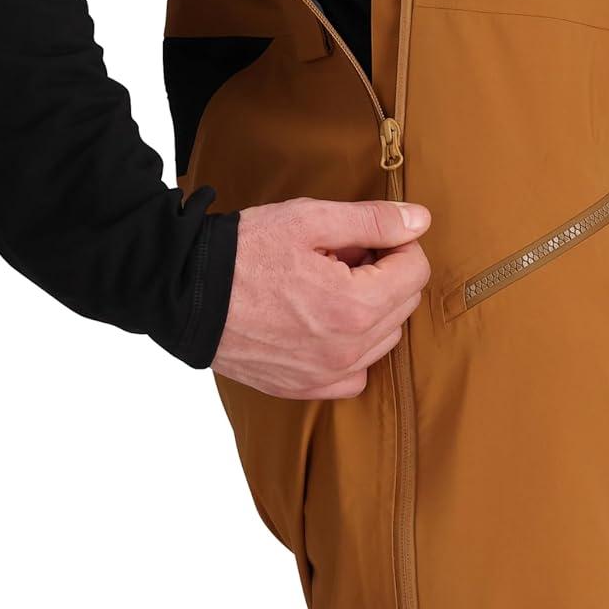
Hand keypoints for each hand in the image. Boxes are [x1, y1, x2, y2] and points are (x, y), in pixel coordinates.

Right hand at [210, 196, 431, 398]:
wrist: (188, 293)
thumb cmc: (245, 252)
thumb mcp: (309, 219)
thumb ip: (372, 220)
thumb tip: (420, 221)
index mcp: (354, 305)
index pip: (415, 270)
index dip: (397, 243)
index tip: (366, 235)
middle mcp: (348, 350)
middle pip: (403, 304)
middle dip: (384, 273)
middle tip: (341, 255)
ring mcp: (326, 374)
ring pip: (384, 339)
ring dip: (371, 309)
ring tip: (327, 284)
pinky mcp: (305, 388)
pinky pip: (355, 373)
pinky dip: (352, 348)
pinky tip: (323, 321)